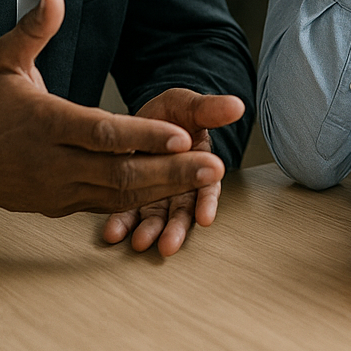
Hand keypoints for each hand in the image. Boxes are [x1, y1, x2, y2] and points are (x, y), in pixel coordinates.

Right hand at [0, 0, 221, 217]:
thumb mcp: (3, 60)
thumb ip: (34, 29)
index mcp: (43, 123)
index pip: (100, 134)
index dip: (142, 138)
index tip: (181, 136)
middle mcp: (53, 162)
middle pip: (119, 173)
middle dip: (170, 170)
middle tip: (213, 165)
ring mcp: (58, 188)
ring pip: (119, 195)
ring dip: (166, 187)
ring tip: (208, 177)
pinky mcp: (62, 204)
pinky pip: (108, 205)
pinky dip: (144, 201)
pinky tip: (177, 189)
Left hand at [102, 89, 244, 255]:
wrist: (143, 119)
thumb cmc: (170, 114)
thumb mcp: (189, 106)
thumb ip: (210, 109)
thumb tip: (236, 106)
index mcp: (199, 165)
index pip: (207, 187)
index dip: (207, 202)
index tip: (205, 217)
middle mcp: (180, 185)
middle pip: (182, 211)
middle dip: (176, 229)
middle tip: (169, 244)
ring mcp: (156, 193)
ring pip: (156, 217)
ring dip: (149, 232)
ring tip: (139, 242)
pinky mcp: (131, 196)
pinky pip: (127, 212)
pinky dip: (121, 223)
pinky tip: (113, 231)